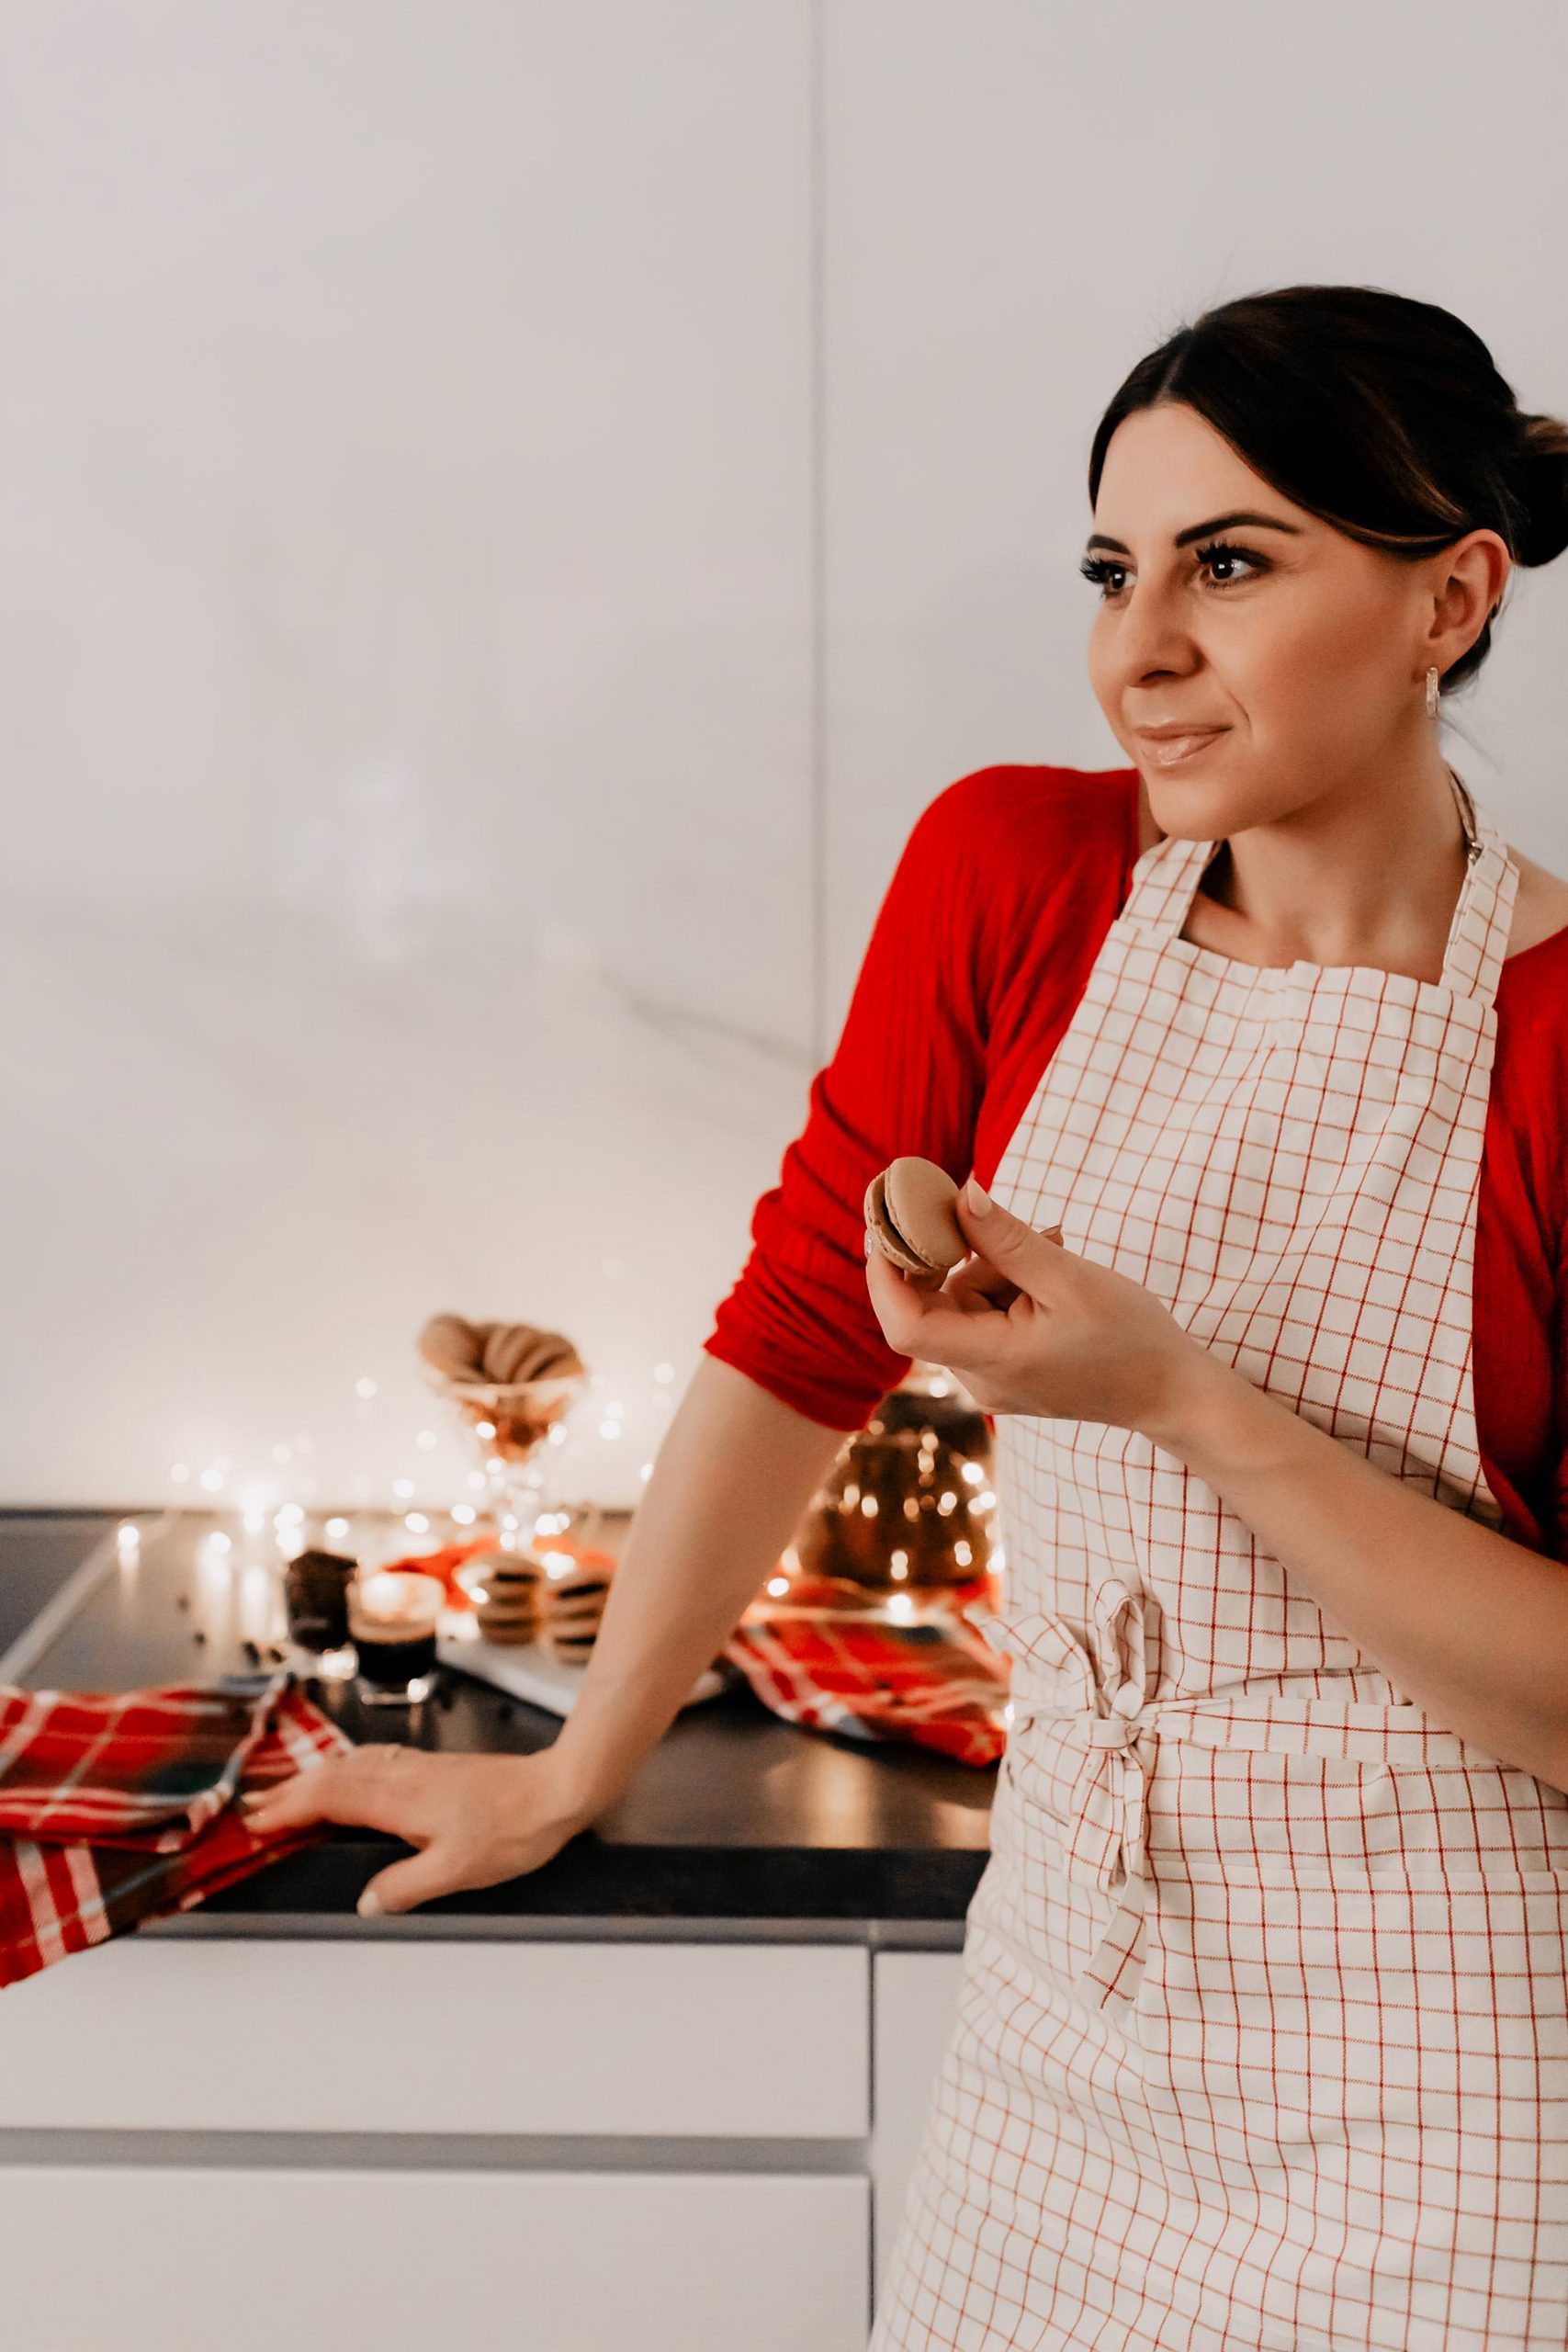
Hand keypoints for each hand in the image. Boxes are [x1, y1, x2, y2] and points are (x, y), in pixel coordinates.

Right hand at [240, 1744, 593, 1916]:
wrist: (557, 1790)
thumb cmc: (513, 1830)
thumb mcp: (458, 1871)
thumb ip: (405, 1887)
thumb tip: (365, 1903)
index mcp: (399, 1800)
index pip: (328, 1800)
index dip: (287, 1810)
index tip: (254, 1823)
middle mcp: (403, 1777)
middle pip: (331, 1776)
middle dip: (289, 1791)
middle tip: (253, 1808)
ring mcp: (418, 1769)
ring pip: (351, 1765)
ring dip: (314, 1778)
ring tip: (287, 1793)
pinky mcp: (434, 1768)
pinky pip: (373, 1762)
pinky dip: (345, 1769)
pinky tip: (348, 1775)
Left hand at [865, 1175, 1199, 1433]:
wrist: (1170, 1392)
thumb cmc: (1130, 1337)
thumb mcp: (1070, 1277)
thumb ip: (1008, 1239)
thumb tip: (960, 1194)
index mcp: (994, 1362)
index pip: (906, 1326)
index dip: (885, 1275)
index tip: (884, 1223)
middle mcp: (981, 1380)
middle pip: (936, 1307)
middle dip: (962, 1259)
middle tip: (999, 1220)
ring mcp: (993, 1381)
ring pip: (964, 1307)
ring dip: (995, 1269)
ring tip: (1054, 1247)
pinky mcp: (1007, 1374)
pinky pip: (985, 1319)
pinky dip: (1007, 1288)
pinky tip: (1049, 1273)